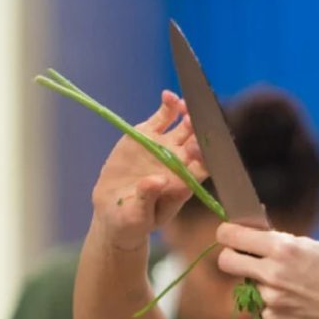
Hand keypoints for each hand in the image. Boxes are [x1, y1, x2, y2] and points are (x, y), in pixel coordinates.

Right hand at [89, 90, 204, 250]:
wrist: (113, 210)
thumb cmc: (131, 221)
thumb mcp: (137, 215)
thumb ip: (147, 198)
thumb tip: (157, 181)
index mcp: (184, 183)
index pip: (204, 167)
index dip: (205, 156)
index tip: (198, 148)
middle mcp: (180, 162)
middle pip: (198, 142)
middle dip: (200, 131)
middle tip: (195, 121)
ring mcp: (166, 146)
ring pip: (185, 126)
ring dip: (188, 114)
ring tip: (184, 106)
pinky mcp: (148, 135)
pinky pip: (164, 117)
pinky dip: (168, 106)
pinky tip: (168, 97)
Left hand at [215, 222, 318, 318]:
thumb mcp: (315, 247)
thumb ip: (283, 243)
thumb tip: (258, 237)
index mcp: (283, 248)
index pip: (231, 235)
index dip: (228, 234)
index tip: (231, 237)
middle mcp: (272, 273)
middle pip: (226, 262)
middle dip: (234, 259)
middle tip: (249, 262)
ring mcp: (271, 300)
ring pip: (250, 288)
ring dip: (264, 288)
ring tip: (294, 291)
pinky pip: (263, 311)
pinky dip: (276, 309)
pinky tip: (298, 307)